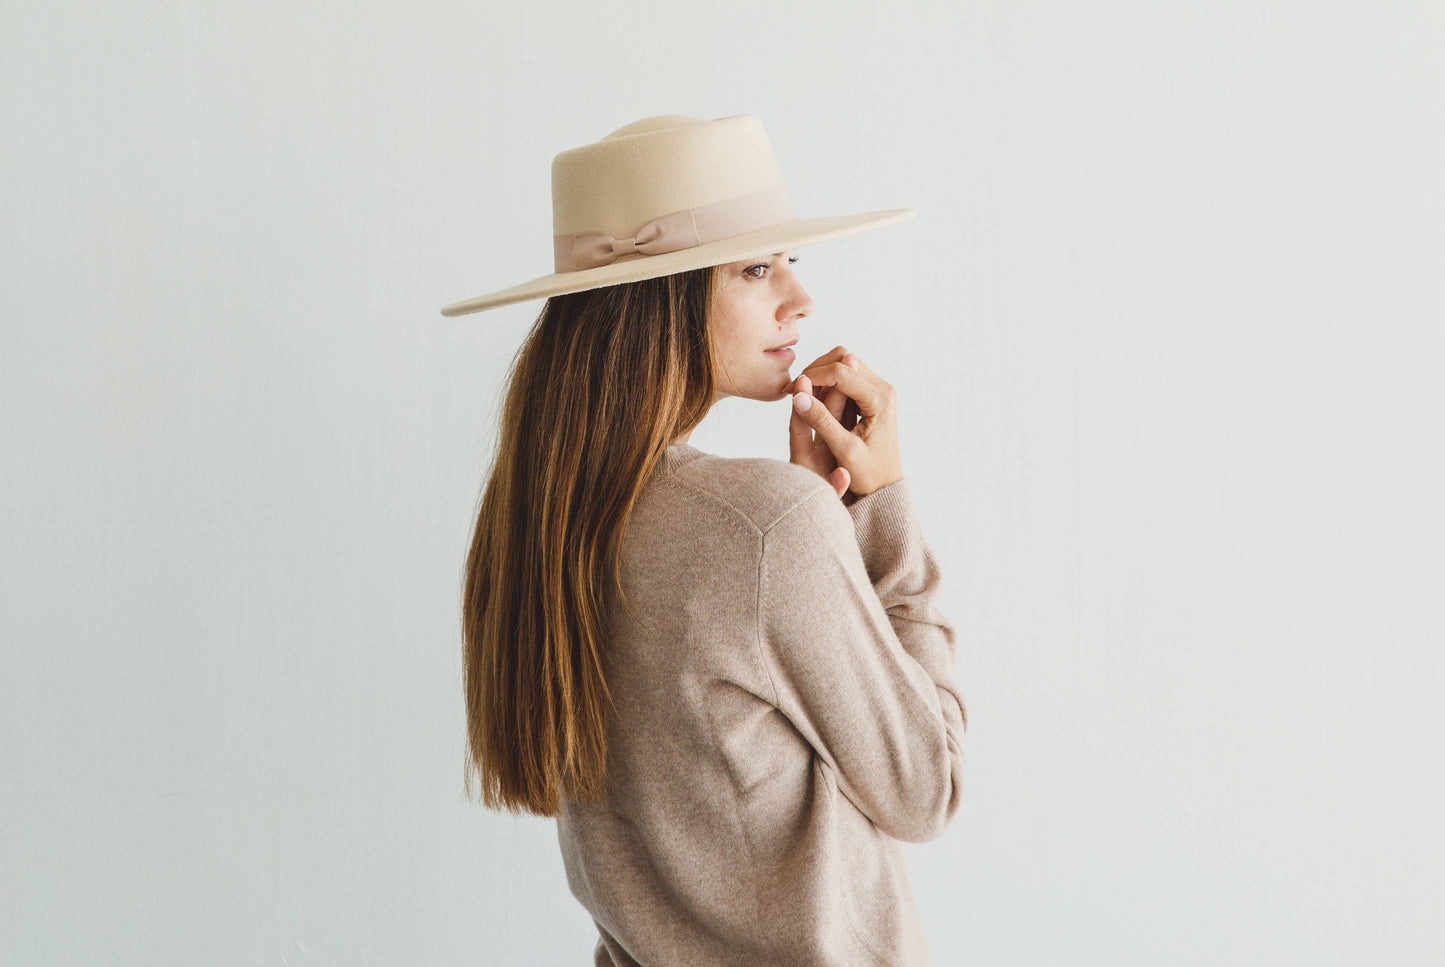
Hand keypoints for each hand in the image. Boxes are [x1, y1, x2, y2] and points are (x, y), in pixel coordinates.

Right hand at [787, 347, 903, 500]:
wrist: (885, 486)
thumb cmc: (868, 474)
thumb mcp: (843, 450)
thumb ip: (821, 421)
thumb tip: (798, 396)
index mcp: (880, 400)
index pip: (841, 371)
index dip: (813, 376)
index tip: (791, 391)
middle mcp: (882, 389)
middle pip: (843, 358)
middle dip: (816, 370)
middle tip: (795, 390)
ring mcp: (878, 390)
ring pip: (843, 363)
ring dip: (820, 375)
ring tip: (802, 397)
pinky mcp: (870, 395)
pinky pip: (845, 376)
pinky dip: (826, 382)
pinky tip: (813, 401)